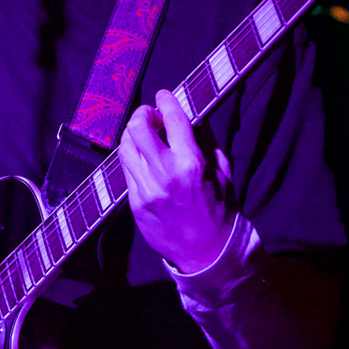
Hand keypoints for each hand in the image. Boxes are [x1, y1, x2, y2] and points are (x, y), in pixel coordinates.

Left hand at [118, 89, 234, 273]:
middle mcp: (164, 173)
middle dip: (143, 114)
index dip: (165, 100)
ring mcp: (146, 189)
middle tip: (151, 116)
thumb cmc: (220, 211)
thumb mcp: (223, 173)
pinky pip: (126, 170)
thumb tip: (192, 118)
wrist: (207, 253)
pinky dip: (133, 158)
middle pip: (138, 127)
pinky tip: (144, 159)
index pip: (172, 118)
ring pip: (125, 146)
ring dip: (133, 135)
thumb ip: (206, 142)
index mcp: (191, 163)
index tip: (163, 95)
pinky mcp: (134, 203)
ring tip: (144, 136)